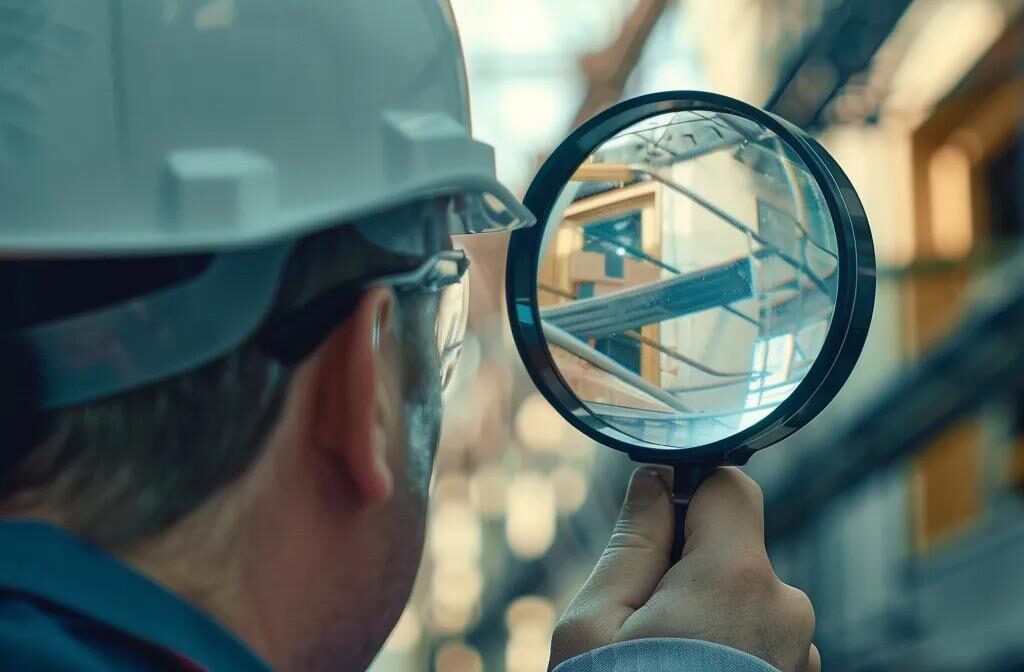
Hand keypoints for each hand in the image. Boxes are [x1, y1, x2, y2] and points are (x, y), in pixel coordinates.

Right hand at [549, 467, 818, 671]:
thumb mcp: (596, 621)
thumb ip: (633, 541)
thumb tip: (655, 481)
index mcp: (734, 579)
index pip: (732, 486)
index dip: (691, 491)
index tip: (659, 519)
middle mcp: (785, 610)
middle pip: (736, 551)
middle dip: (690, 568)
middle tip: (644, 619)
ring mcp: (799, 654)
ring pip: (748, 601)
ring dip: (712, 616)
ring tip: (668, 664)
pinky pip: (763, 642)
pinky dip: (731, 651)